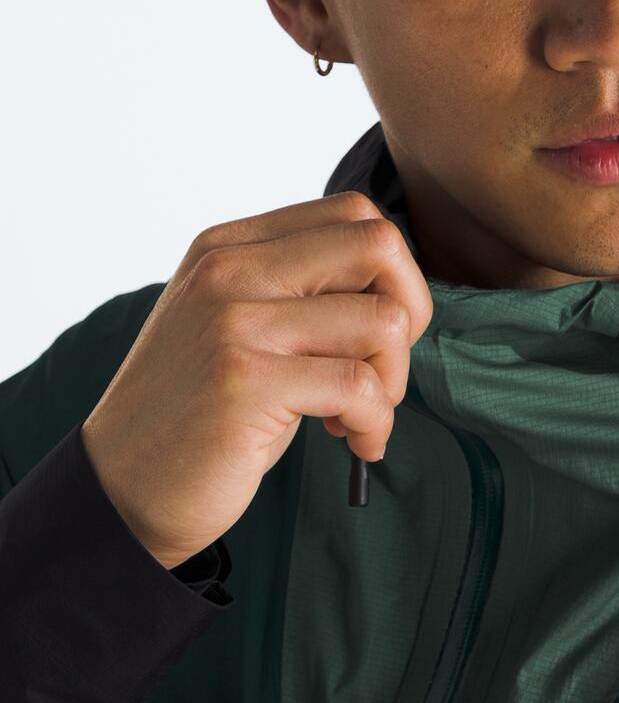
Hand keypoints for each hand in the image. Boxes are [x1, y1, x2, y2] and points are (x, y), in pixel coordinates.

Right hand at [80, 191, 433, 570]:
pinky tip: (356, 444)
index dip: (395, 276)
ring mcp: (235, 323)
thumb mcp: (243, 328)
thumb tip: (401, 285)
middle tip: (383, 370)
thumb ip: (302, 291)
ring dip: (393, 382)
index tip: (376, 334)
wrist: (123, 489)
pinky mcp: (246, 382)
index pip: (354, 213)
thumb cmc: (203, 413)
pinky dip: (377, 423)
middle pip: (379, 245)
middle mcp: (229, 271)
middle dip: (411, 313)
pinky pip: (361, 386)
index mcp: (230, 246)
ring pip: (382, 320)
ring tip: (357, 417)